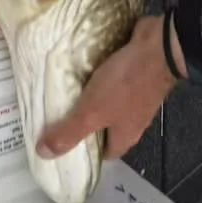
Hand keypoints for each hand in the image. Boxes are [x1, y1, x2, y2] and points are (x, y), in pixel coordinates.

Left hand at [37, 14, 186, 160]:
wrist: (157, 47)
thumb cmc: (126, 85)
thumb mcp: (92, 112)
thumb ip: (69, 133)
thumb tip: (44, 155)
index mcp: (125, 135)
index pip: (102, 154)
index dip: (82, 152)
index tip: (61, 142)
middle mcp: (131, 118)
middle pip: (102, 127)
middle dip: (80, 120)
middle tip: (54, 113)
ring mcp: (134, 94)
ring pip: (105, 101)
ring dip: (86, 97)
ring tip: (61, 90)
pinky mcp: (132, 72)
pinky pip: (110, 80)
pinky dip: (95, 76)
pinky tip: (77, 68)